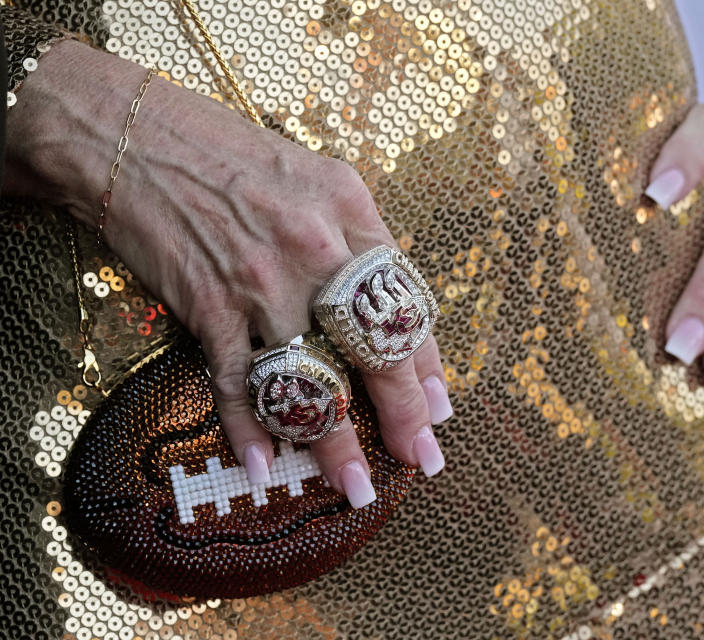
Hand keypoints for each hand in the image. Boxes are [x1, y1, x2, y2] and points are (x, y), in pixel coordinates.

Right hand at [5, 41, 452, 505]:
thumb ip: (356, 237)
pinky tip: (266, 469)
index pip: (406, 299)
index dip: (426, 362)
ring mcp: (262, 281)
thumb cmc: (231, 154)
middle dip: (404, 413)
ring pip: (310, 376)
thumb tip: (385, 310)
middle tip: (424, 459)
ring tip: (356, 487)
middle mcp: (316, 248)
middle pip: (373, 346)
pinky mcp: (209, 304)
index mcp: (351, 209)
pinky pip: (238, 381)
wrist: (135, 138)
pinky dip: (249, 430)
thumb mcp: (316, 177)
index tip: (440, 408)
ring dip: (334, 442)